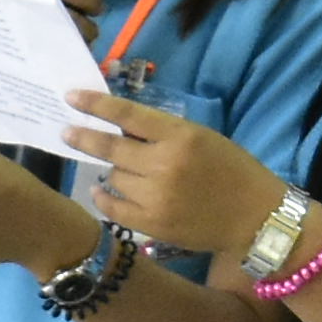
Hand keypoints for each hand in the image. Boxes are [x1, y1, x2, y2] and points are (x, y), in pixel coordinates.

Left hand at [71, 97, 286, 264]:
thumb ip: (163, 133)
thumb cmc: (231, 170)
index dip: (95, 105)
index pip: (128, 115)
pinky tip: (101, 190)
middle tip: (66, 131)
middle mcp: (164, 164)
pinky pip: (113, 208)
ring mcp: (156, 197)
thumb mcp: (201, 138)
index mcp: (180, 136)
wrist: (255, 217)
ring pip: (113, 176)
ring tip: (117, 168)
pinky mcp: (153, 225)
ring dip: (112, 170)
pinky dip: (104, 197)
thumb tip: (119, 126)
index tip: (71, 97)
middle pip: (110, 148)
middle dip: (83, 137)